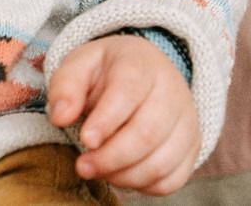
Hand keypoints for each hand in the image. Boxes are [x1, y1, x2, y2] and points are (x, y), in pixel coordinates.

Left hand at [46, 34, 198, 195]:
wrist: (146, 70)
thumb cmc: (107, 71)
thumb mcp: (81, 64)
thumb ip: (66, 86)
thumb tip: (60, 117)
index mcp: (141, 65)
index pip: (128, 93)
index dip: (106, 121)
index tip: (85, 140)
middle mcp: (172, 92)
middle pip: (148, 133)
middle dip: (111, 157)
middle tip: (83, 166)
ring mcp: (186, 121)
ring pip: (162, 161)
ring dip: (125, 175)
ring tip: (98, 171)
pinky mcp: (191, 147)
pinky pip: (173, 178)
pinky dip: (145, 186)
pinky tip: (121, 175)